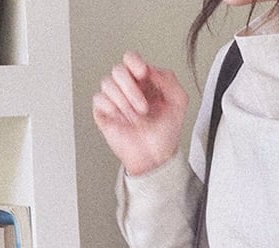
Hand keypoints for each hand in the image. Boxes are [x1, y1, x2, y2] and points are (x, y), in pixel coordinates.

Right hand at [92, 50, 189, 176]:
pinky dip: (112, 109)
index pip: (131, 58)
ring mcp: (114, 99)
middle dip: (131, 89)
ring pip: (107, 83)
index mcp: (144, 81)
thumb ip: (169, 79)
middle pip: (118, 70)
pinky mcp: (103, 112)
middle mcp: (127, 87)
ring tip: (135, 118)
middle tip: (142, 108)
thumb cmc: (165, 132)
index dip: (134, 62)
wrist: (155, 157)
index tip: (142, 74)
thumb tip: (151, 69)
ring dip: (124, 102)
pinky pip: (99, 99)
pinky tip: (122, 120)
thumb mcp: (179, 101)